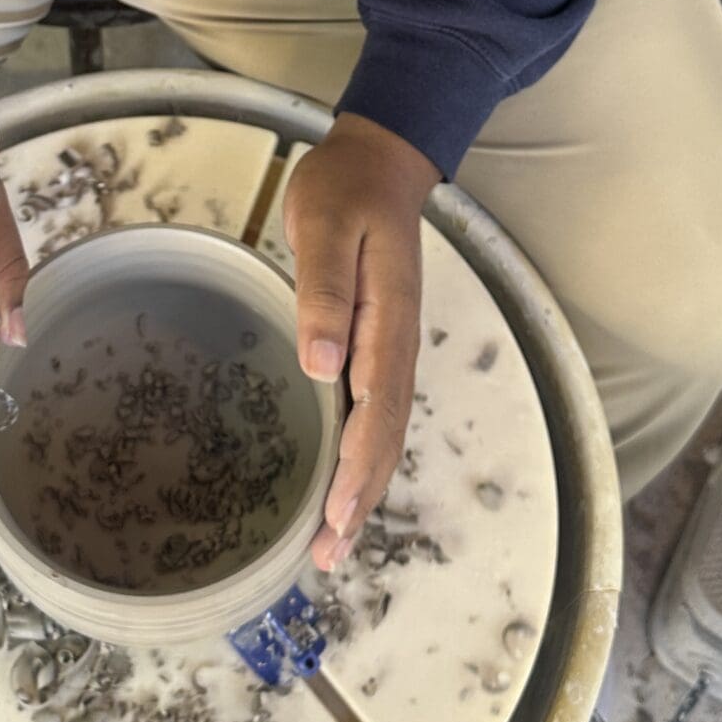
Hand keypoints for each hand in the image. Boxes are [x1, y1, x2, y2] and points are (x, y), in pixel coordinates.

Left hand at [283, 110, 438, 571]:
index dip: (357, 468)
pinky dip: (361, 460)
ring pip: (383, 434)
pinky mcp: (379, 347)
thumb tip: (324, 364)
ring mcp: (392, 349)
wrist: (381, 163)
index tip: (335, 515)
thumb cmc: (346, 191)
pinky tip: (341, 484)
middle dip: (359, 501)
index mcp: (388, 322)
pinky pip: (375, 416)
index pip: (377, 410)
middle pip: (385, 438)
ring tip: (332, 544)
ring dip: (361, 490)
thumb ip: (326, 291)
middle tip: (327, 558)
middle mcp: (397, 346)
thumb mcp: (327, 227)